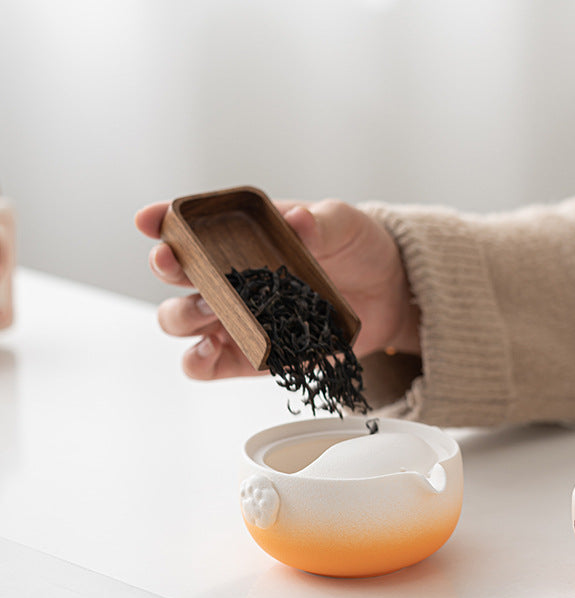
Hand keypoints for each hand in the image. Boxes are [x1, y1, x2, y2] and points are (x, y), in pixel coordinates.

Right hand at [134, 199, 419, 379]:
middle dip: (169, 267)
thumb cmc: (357, 248)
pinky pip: (210, 363)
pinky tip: (207, 354)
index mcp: (241, 232)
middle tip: (176, 264)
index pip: (192, 224)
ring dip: (182, 317)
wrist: (386, 293)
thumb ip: (319, 223)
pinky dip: (201, 362)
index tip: (151, 220)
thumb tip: (299, 221)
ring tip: (205, 313)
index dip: (164, 220)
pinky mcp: (251, 354)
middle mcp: (228, 274)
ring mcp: (236, 316)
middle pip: (177, 274)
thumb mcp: (343, 224)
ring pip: (182, 320)